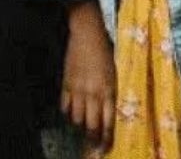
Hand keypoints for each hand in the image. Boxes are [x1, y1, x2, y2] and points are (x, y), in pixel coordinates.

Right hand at [62, 1, 115, 147]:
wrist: (88, 34)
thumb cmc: (106, 50)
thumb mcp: (115, 72)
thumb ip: (111, 90)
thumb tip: (110, 107)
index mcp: (109, 89)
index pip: (108, 120)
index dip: (106, 136)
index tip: (106, 147)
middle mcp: (93, 92)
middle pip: (91, 123)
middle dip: (93, 137)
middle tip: (94, 146)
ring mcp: (78, 89)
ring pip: (76, 118)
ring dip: (80, 126)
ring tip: (83, 129)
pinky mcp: (66, 84)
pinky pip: (64, 105)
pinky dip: (67, 113)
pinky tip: (71, 114)